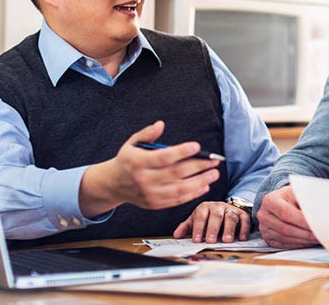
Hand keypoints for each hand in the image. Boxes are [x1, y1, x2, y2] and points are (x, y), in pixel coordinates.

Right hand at [79, 121, 221, 216]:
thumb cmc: (127, 160)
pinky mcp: (155, 204)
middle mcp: (145, 179)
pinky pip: (177, 200)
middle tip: (215, 161)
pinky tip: (204, 186)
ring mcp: (150, 193)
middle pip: (176, 173)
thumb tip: (160, 124)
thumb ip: (147, 133)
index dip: (181, 152)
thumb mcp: (132, 143)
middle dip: (198, 167)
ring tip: (214, 174)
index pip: (164, 158)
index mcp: (139, 162)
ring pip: (180, 189)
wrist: (113, 184)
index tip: (197, 146)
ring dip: (200, 182)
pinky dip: (192, 194)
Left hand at [173, 201, 249, 242]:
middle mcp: (218, 207)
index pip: (200, 216)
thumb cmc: (208, 217)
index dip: (198, 228)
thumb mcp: (196, 219)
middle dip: (213, 229)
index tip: (196, 239)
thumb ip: (187, 227)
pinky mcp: (242, 213)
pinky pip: (244, 219)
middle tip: (210, 240)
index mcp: (205, 207)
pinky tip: (242, 237)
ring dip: (229, 229)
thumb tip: (176, 235)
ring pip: (230, 217)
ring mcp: (231, 209)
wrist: (224, 208)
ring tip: (227, 240)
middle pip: (216, 216)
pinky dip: (244, 229)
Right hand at [255, 185, 318, 248]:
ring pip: (286, 239)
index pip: (286, 213)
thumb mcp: (296, 192)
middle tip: (320, 234)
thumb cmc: (290, 197)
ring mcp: (264, 229)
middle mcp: (264, 215)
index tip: (317, 224)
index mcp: (270, 200)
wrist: (279, 202)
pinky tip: (308, 242)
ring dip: (304, 240)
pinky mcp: (268, 239)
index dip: (302, 221)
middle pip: (286, 228)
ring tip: (317, 238)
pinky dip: (299, 245)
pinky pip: (285, 245)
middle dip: (305, 233)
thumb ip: (305, 199)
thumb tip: (320, 211)